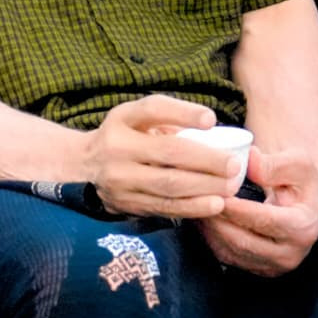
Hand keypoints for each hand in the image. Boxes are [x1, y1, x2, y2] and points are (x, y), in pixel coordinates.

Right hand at [82, 96, 241, 219]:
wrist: (83, 167)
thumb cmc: (124, 137)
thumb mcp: (135, 119)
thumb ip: (167, 121)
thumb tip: (213, 133)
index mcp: (122, 119)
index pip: (153, 110)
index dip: (183, 113)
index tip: (211, 119)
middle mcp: (117, 147)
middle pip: (168, 152)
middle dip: (207, 160)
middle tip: (233, 165)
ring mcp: (120, 178)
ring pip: (169, 184)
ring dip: (205, 187)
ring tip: (230, 186)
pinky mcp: (126, 203)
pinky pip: (164, 207)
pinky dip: (192, 207)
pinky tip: (214, 205)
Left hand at [198, 145, 317, 275]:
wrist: (310, 202)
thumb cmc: (304, 180)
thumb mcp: (298, 163)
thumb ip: (274, 164)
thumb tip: (250, 161)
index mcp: (304, 229)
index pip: (263, 221)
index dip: (236, 208)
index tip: (215, 192)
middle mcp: (290, 254)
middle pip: (242, 240)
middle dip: (217, 218)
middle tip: (196, 196)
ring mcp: (273, 265)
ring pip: (230, 250)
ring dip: (210, 229)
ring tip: (195, 204)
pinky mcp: (258, 268)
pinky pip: (227, 255)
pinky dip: (210, 237)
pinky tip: (202, 217)